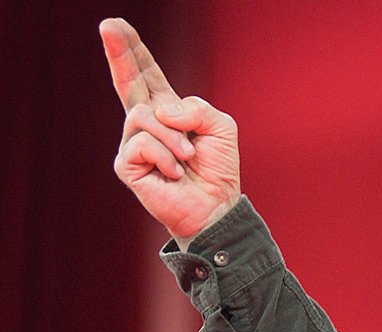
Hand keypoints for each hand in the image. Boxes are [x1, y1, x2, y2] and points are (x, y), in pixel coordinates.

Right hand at [100, 18, 240, 242]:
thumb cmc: (218, 169)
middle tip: (108, 24)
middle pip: (127, 82)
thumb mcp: (221, 128)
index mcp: (167, 110)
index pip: (147, 74)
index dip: (133, 51)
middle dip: (119, 52)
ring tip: (188, 159)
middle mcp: (146, 123)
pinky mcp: (126, 163)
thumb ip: (198, 108)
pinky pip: (142, 143)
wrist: (215, 206)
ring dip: (175, 139)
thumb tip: (162, 111)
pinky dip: (166, 157)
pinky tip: (174, 173)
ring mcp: (133, 142)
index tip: (116, 25)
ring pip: (145, 117)